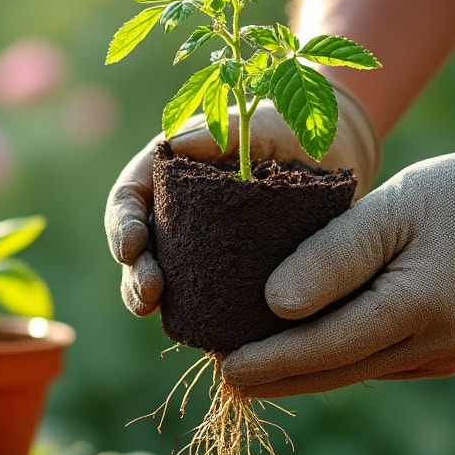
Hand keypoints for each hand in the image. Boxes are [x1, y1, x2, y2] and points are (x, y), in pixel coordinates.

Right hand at [105, 82, 379, 316]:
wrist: (334, 158)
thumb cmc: (294, 127)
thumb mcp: (267, 121)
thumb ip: (230, 128)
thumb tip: (178, 142)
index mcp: (168, 172)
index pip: (129, 199)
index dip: (121, 224)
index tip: (132, 245)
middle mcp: (174, 212)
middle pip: (137, 248)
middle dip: (133, 275)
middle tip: (148, 296)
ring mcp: (197, 246)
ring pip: (163, 280)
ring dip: (151, 301)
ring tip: (157, 314)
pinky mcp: (225, 274)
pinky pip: (203, 299)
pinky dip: (197, 318)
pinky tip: (205, 334)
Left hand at [221, 130, 454, 397]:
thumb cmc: (450, 196)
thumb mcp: (386, 210)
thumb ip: (332, 256)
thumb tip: (276, 305)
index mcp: (419, 307)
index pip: (327, 347)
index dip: (272, 362)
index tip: (224, 369)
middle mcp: (434, 346)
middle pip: (335, 372)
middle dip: (276, 377)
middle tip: (221, 376)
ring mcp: (441, 357)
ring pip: (352, 373)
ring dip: (300, 371)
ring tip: (245, 363)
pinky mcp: (441, 357)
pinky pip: (373, 363)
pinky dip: (333, 358)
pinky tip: (295, 347)